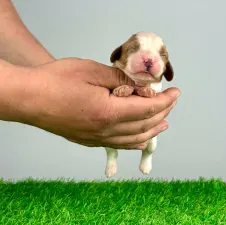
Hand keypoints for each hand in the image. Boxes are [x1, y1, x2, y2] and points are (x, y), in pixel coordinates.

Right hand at [21, 58, 179, 149]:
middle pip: (144, 124)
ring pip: (134, 138)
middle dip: (162, 113)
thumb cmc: (57, 82)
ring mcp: (97, 138)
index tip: (176, 94)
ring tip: (164, 123)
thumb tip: (139, 84)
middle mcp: (106, 130)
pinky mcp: (89, 140)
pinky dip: (135, 141)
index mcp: (109, 112)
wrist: (29, 99)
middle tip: (171, 103)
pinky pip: (119, 144)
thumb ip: (120, 79)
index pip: (147, 108)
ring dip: (152, 130)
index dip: (165, 101)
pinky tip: (140, 139)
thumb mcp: (92, 72)